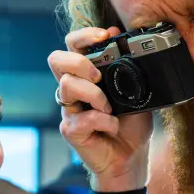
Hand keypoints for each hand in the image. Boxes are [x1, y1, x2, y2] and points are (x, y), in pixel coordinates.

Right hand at [49, 27, 152, 191]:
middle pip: (56, 59)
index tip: (106, 35)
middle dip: (79, 61)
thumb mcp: (136, 92)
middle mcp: (73, 89)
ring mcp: (69, 109)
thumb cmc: (131, 126)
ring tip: (110, 108)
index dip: (84, 36)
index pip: (73, 46)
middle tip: (99, 75)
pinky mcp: (70, 130)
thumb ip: (129, 67)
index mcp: (86, 76)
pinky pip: (82, 118)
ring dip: (94, 95)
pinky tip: (113, 127)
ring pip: (67, 86)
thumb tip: (121, 36)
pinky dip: (103, 121)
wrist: (131, 158)